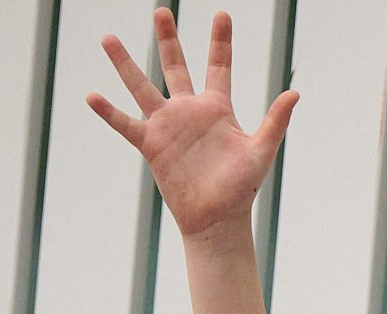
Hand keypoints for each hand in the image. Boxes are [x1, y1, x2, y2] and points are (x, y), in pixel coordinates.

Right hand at [88, 9, 296, 240]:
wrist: (217, 219)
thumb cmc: (242, 188)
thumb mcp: (260, 150)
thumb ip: (275, 121)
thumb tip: (295, 93)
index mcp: (217, 108)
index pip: (219, 65)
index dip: (220, 41)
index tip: (222, 14)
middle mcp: (189, 111)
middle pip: (176, 66)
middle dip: (168, 39)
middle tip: (160, 11)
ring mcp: (167, 126)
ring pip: (142, 87)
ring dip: (125, 63)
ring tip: (108, 39)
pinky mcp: (152, 145)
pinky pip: (125, 124)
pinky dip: (109, 112)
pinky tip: (91, 96)